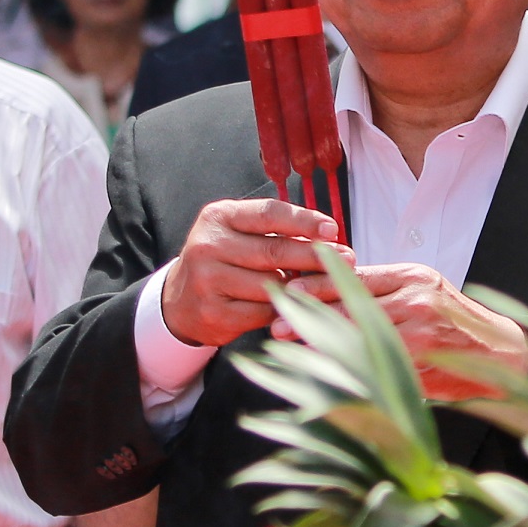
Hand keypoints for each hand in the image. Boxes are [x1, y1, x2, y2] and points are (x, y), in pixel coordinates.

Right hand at [161, 197, 348, 348]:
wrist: (179, 300)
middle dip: (315, 256)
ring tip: (331, 284)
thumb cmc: (223, 258)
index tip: (334, 229)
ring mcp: (208, 280)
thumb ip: (273, 229)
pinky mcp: (214, 312)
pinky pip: (263, 313)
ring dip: (306, 286)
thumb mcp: (238, 231)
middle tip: (348, 259)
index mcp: (219, 217)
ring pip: (271, 285)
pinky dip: (287, 311)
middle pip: (274, 251)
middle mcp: (208, 245)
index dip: (304, 221)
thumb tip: (329, 234)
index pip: (269, 214)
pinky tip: (305, 307)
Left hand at [292, 262, 527, 399]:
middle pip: (351, 308)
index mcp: (414, 277)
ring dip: (322, 348)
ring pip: (358, 340)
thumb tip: (332, 292)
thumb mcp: (424, 289)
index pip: (355, 277)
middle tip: (276, 328)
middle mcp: (417, 301)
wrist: (503, 351)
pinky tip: (325, 376)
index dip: (317, 286)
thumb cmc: (456, 319)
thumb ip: (384, 289)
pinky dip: (348, 373)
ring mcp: (421, 336)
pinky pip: (377, 369)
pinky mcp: (423, 367)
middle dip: (310, 320)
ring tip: (293, 353)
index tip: (287, 294)